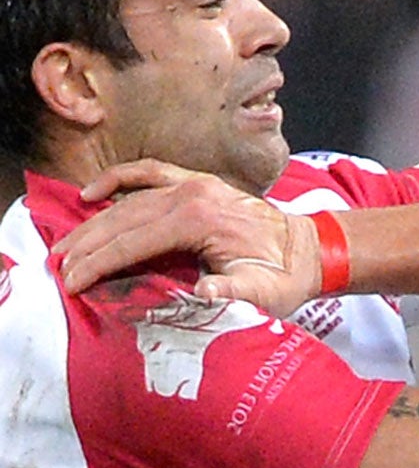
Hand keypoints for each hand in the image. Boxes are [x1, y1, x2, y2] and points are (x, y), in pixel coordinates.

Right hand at [55, 159, 320, 315]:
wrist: (310, 250)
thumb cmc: (284, 277)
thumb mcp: (263, 293)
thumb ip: (231, 293)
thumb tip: (201, 294)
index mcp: (201, 221)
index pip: (134, 242)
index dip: (99, 264)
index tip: (73, 282)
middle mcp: (192, 195)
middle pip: (123, 220)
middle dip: (88, 246)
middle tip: (60, 268)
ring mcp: (194, 185)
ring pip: (129, 200)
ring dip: (95, 223)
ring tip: (67, 246)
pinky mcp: (198, 183)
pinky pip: (150, 173)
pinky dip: (119, 179)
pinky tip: (93, 193)